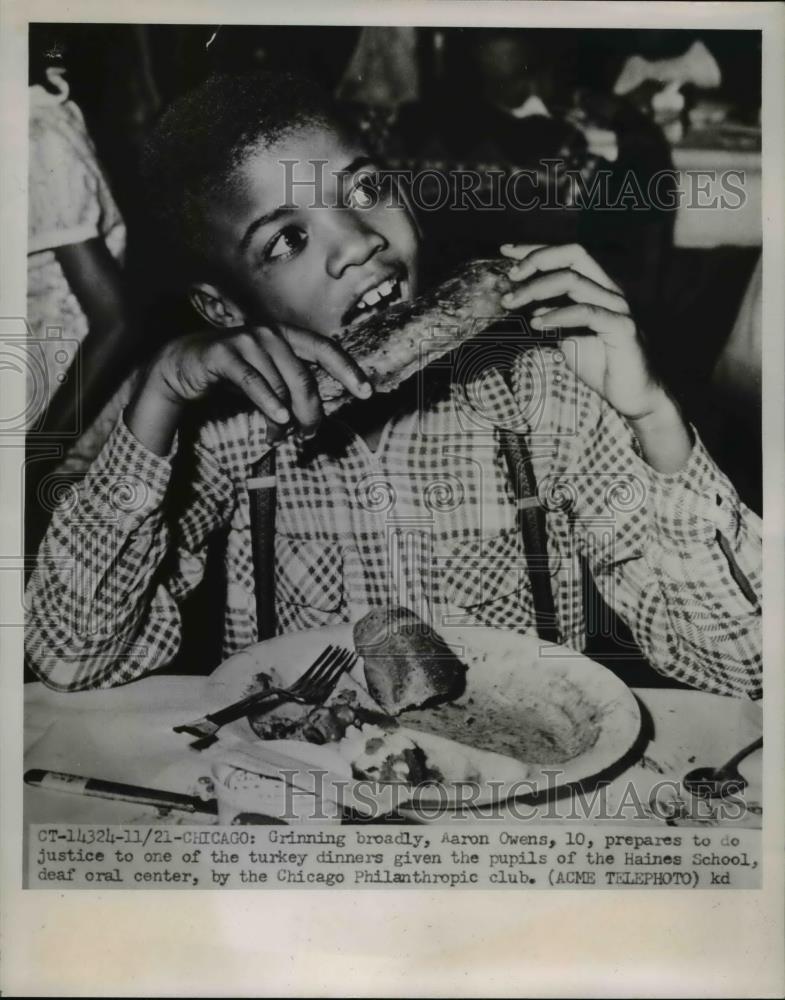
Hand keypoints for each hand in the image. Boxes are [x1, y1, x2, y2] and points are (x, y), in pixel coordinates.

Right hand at [128, 324, 370, 455]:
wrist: (185, 365)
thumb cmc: (234, 373)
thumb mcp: (269, 378)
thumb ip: (293, 388)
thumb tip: (318, 416)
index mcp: (287, 335)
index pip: (326, 349)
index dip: (348, 370)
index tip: (367, 392)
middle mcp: (270, 333)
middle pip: (304, 377)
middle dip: (311, 410)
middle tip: (309, 433)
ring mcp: (246, 340)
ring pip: (279, 385)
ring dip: (284, 417)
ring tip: (280, 436)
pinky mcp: (224, 354)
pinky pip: (253, 383)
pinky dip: (268, 404)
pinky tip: (279, 420)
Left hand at [500, 243, 691, 471]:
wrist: (633, 396)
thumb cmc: (601, 365)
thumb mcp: (567, 337)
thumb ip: (551, 317)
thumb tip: (524, 305)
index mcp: (597, 287)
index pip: (566, 255)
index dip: (536, 249)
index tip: (506, 252)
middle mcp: (609, 290)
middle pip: (573, 255)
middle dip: (537, 260)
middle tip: (509, 277)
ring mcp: (618, 307)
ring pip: (574, 280)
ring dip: (536, 289)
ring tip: (511, 302)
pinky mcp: (622, 328)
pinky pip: (586, 312)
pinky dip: (557, 315)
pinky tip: (537, 323)